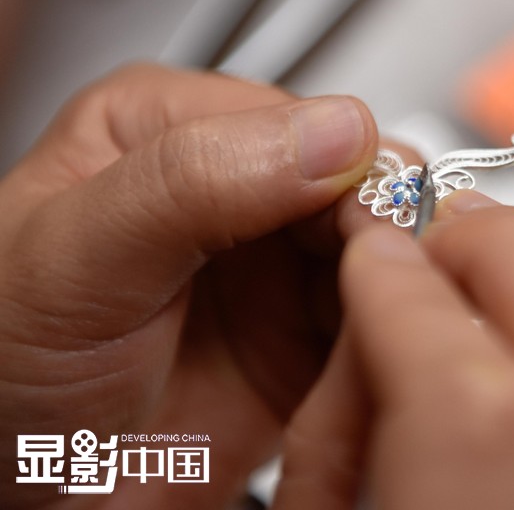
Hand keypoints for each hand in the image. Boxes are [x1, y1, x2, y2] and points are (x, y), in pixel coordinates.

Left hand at [0, 64, 378, 508]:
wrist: (14, 494)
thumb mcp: (79, 258)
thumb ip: (194, 181)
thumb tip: (333, 132)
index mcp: (171, 128)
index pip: (305, 123)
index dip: (351, 174)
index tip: (365, 231)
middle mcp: (235, 186)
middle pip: (359, 187)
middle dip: (382, 238)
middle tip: (383, 288)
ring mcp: (274, 263)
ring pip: (383, 255)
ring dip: (393, 293)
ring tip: (377, 333)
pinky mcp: (303, 334)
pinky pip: (376, 322)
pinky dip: (385, 344)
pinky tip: (365, 367)